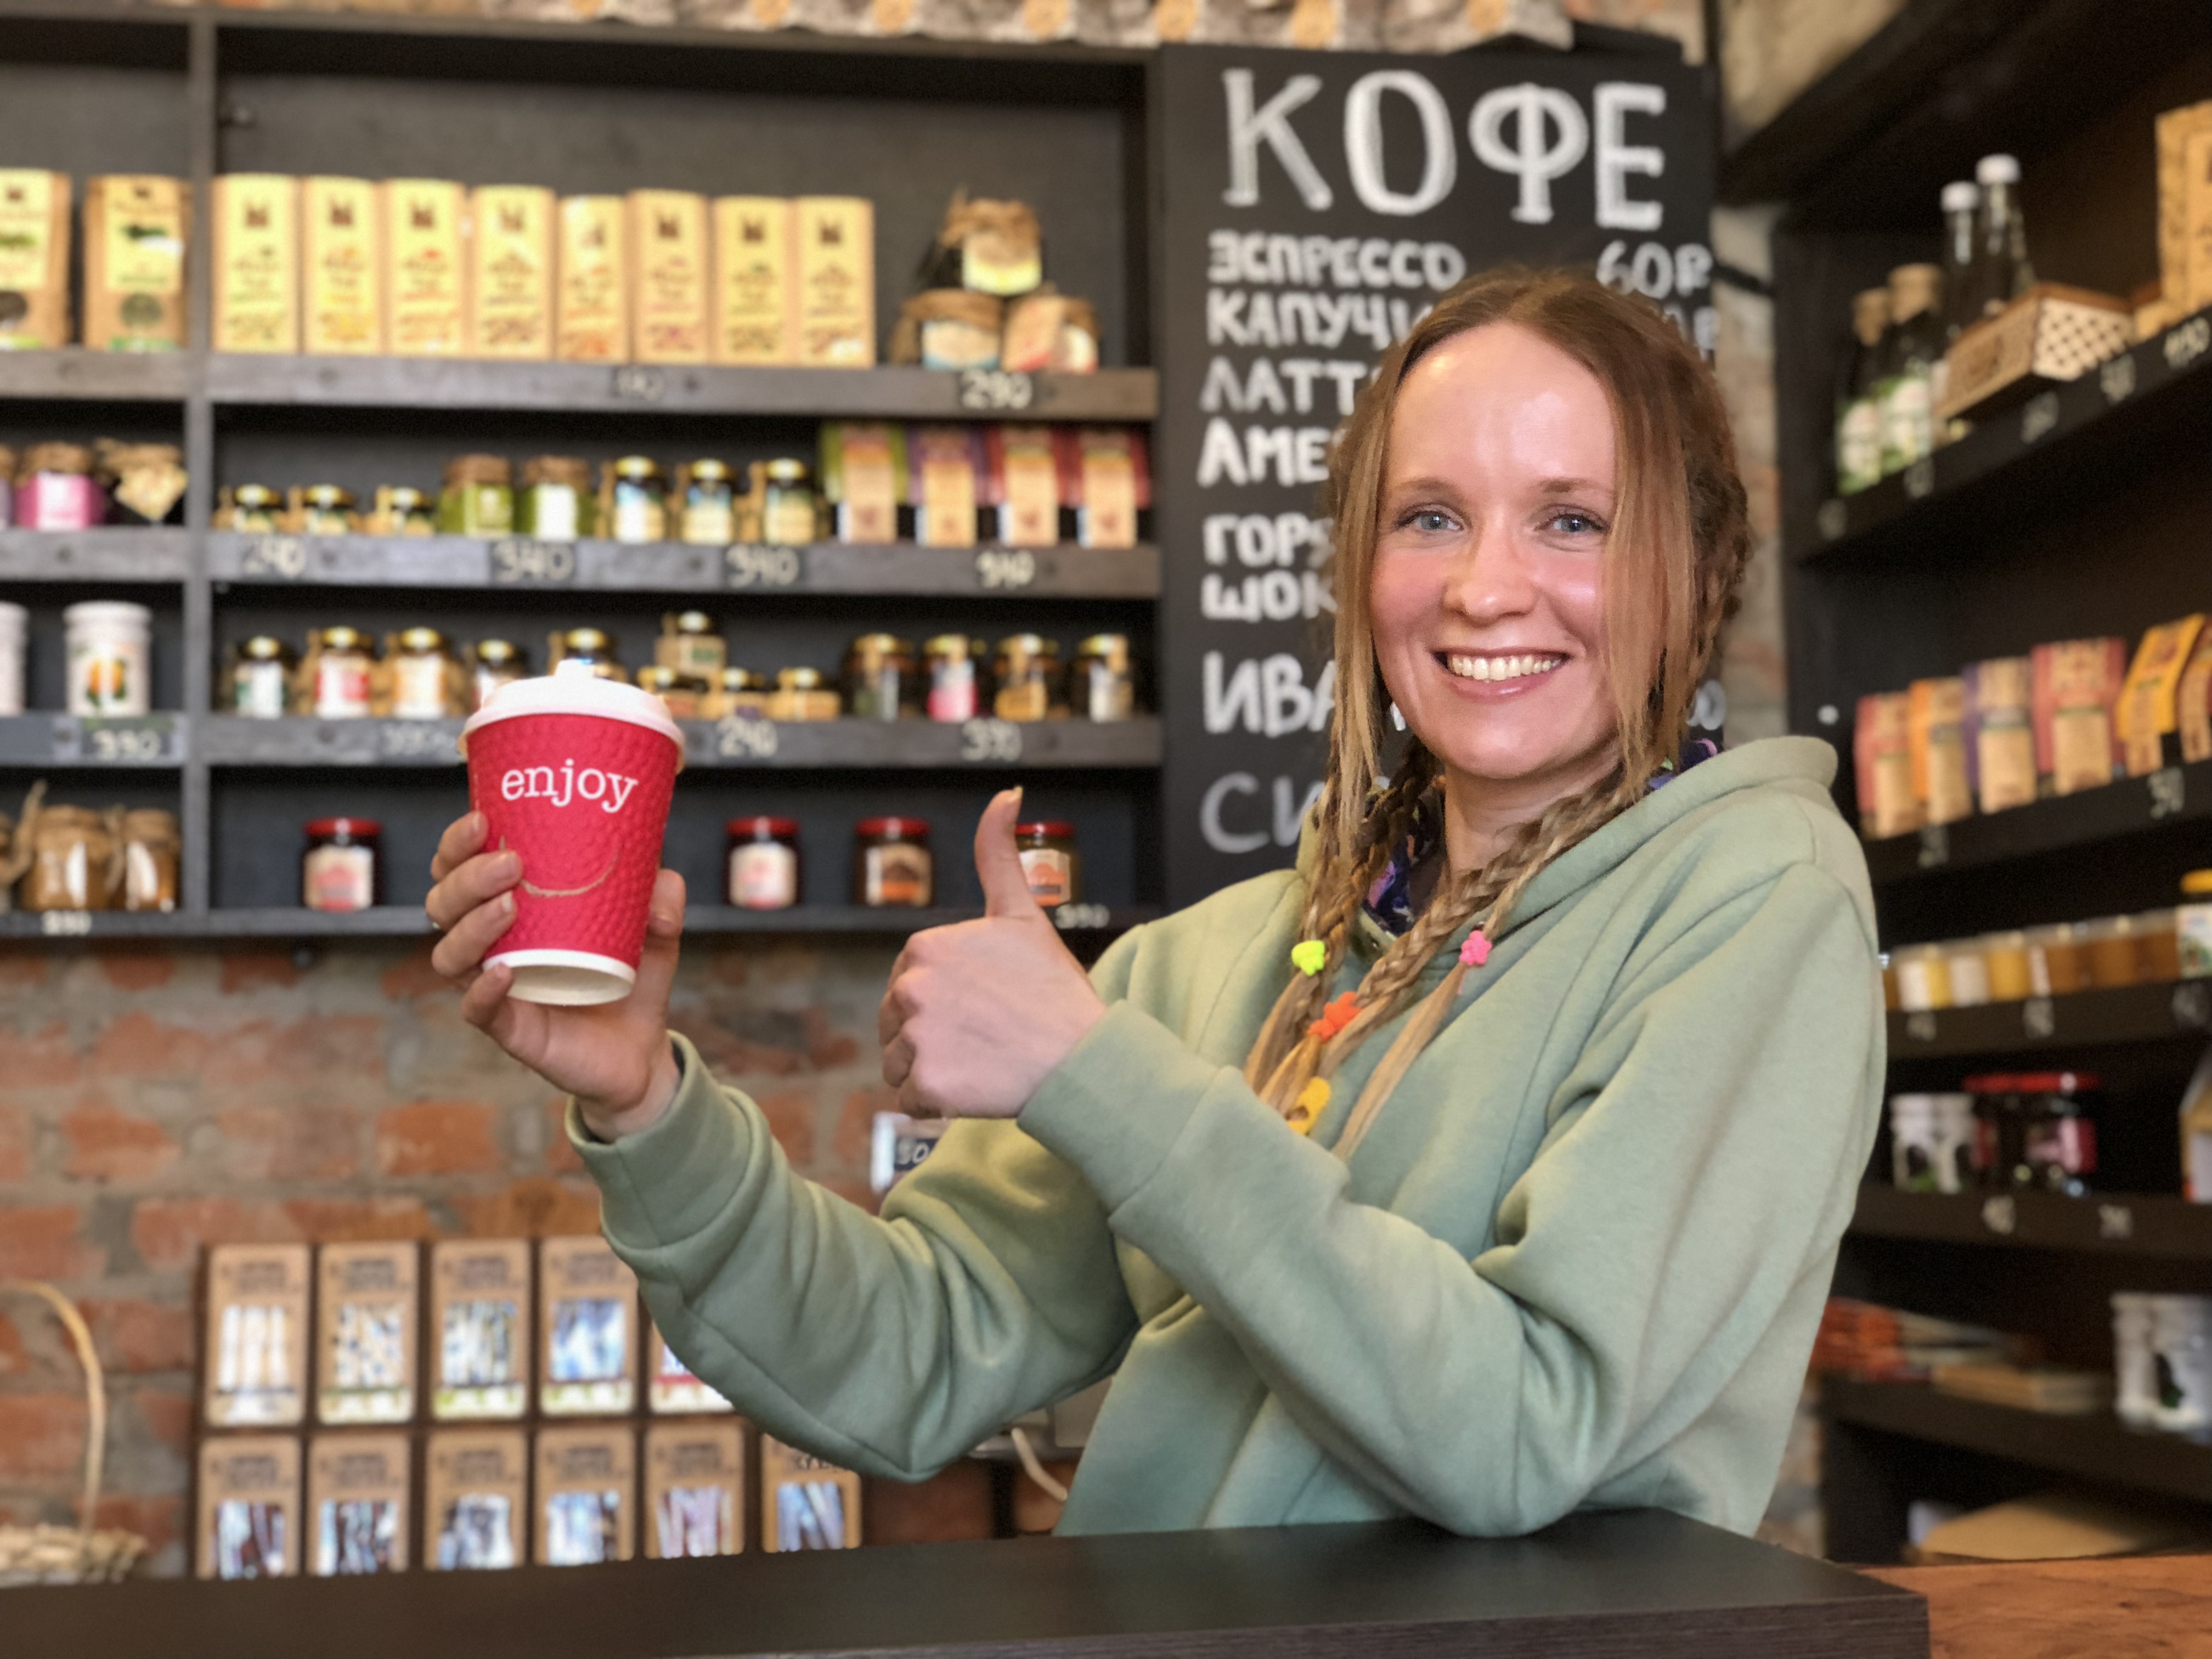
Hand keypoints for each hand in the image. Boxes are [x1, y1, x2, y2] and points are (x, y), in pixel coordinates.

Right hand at [426, 810, 683, 1140]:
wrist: (641, 1049)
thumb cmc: (631, 976)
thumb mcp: (655, 928)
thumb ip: (661, 896)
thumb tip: (659, 880)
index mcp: (510, 906)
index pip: (459, 867)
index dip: (457, 843)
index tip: (482, 819)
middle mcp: (490, 944)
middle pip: (443, 903)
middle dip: (466, 877)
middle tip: (510, 864)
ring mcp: (494, 986)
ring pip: (448, 953)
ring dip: (471, 925)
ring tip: (510, 906)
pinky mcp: (509, 1028)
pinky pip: (476, 1009)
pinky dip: (483, 989)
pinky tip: (504, 971)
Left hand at [877, 788, 1105, 1118]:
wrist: (1082, 1057)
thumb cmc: (1054, 990)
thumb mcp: (1022, 915)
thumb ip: (998, 854)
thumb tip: (1006, 794)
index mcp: (925, 947)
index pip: (908, 984)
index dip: (945, 999)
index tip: (986, 1003)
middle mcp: (910, 987)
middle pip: (896, 1024)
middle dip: (932, 1034)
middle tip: (986, 1035)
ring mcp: (916, 1037)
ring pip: (898, 1063)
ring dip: (931, 1069)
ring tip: (981, 1061)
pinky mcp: (925, 1083)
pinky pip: (910, 1100)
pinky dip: (938, 1102)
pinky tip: (975, 1087)